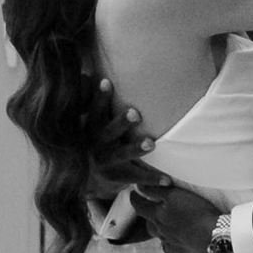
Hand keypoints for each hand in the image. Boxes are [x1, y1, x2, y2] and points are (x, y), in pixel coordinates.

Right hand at [84, 75, 157, 198]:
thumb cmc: (95, 140)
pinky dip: (153, 179)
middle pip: (108, 132)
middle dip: (121, 122)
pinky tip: (168, 180)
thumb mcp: (90, 123)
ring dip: (136, 148)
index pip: (94, 110)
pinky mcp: (118, 178)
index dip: (99, 97)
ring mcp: (107, 163)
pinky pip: (137, 178)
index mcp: (90, 129)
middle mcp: (96, 145)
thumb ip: (92, 102)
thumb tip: (84, 73)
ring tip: (151, 143)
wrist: (86, 180)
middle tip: (136, 113)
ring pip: (122, 155)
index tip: (106, 81)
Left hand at [129, 180, 222, 252]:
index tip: (133, 195)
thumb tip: (138, 186)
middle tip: (157, 213)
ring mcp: (174, 251)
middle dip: (151, 219)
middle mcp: (162, 236)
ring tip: (176, 230)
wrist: (219, 240)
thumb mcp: (176, 196)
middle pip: (151, 227)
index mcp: (158, 218)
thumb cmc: (198, 214)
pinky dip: (182, 252)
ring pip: (165, 243)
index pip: (139, 207)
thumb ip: (155, 190)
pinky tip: (189, 249)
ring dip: (167, 236)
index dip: (135, 199)